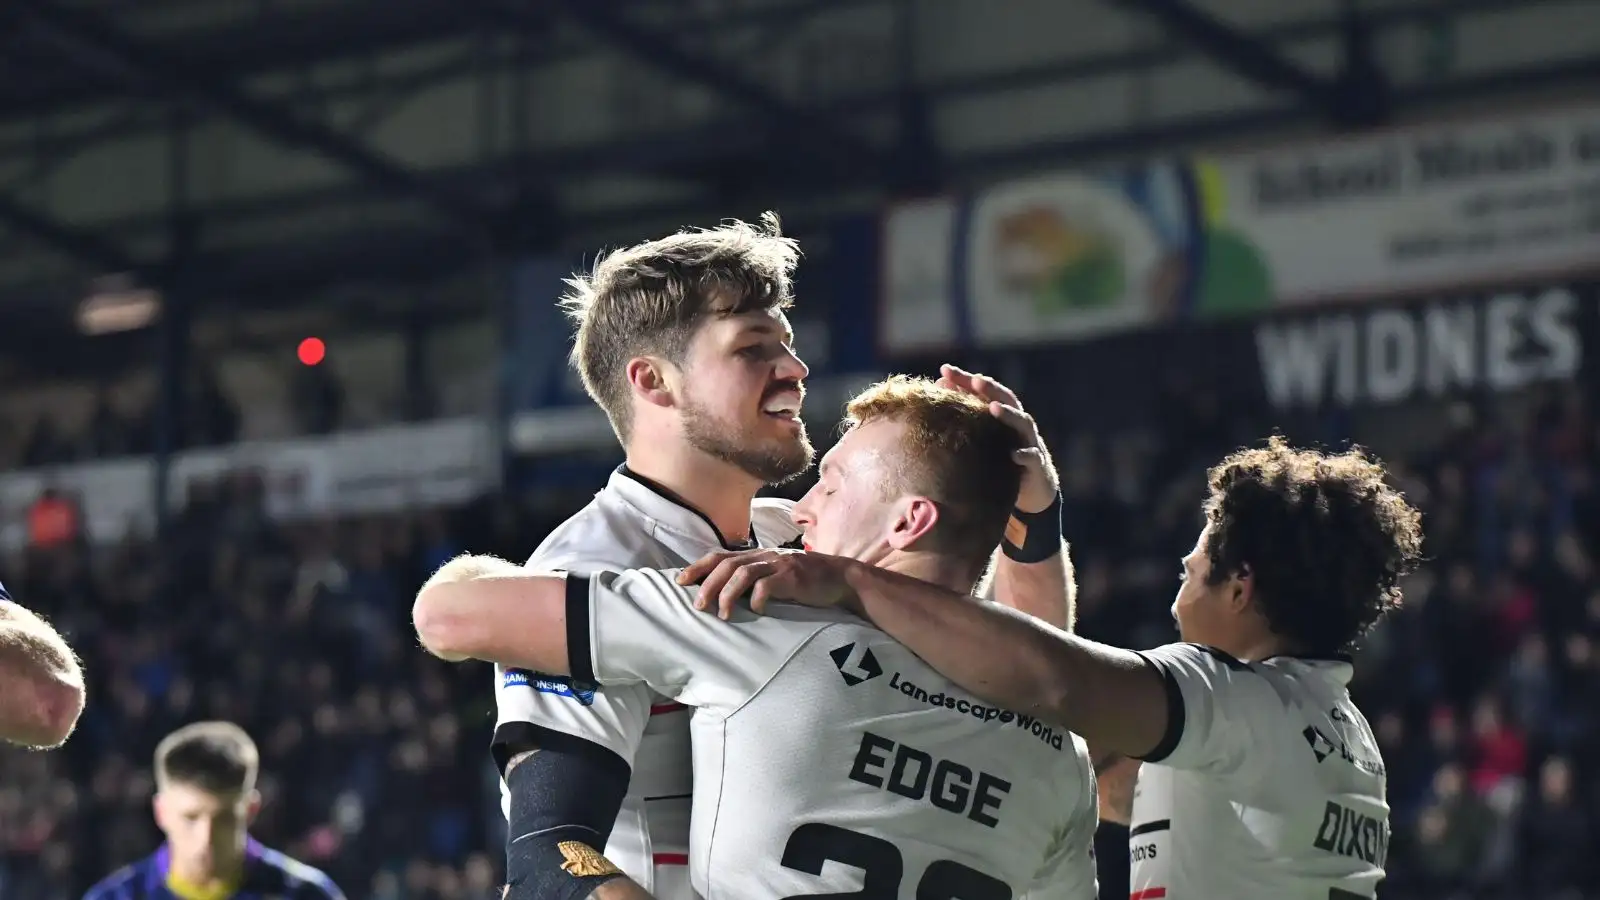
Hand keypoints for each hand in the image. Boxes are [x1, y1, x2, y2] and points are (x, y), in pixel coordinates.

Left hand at [677, 548, 859, 619]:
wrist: (840, 579)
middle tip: (697, 606)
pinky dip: (758, 598)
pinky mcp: (793, 577)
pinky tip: (756, 610)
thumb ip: (753, 580)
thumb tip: (723, 596)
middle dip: (707, 585)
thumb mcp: (774, 576)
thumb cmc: (804, 582)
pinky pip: (769, 585)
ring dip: (727, 594)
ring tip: (721, 614)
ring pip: (743, 574)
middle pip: (726, 565)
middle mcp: (764, 556)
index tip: (680, 581)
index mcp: (757, 556)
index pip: (720, 556)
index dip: (698, 567)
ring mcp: (779, 565)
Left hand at [937, 364, 1058, 512]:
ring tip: (993, 407)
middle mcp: (1017, 422)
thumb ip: (966, 411)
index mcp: (1002, 413)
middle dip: (990, 388)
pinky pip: (1032, 457)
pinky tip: (1013, 455)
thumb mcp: (984, 435)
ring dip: (1008, 414)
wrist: (1034, 486)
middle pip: (1005, 399)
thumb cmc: (1001, 456)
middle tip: (974, 380)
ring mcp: (1029, 441)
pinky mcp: (1037, 464)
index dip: (965, 379)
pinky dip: (1025, 454)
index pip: (984, 390)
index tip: (945, 370)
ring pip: (1023, 422)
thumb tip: (939, 384)